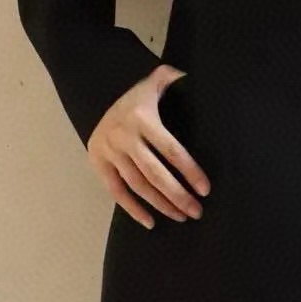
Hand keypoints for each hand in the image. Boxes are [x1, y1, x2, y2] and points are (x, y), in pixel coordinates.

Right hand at [85, 65, 210, 228]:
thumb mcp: (157, 81)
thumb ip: (177, 79)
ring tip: (181, 216)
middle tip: (197, 211)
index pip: (171, 150)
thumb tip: (200, 81)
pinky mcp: (97, 163)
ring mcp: (109, 151)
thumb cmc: (137, 95)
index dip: (189, 171)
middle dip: (177, 195)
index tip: (205, 190)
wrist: (95, 94)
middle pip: (154, 173)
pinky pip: (115, 191)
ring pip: (137, 185)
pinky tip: (150, 222)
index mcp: (143, 118)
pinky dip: (132, 209)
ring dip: (160, 204)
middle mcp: (124, 136)